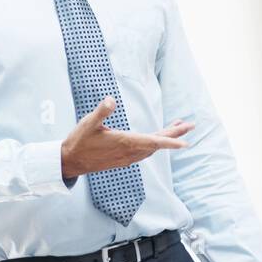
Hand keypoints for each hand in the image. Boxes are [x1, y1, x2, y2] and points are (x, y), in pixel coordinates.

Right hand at [60, 97, 194, 178]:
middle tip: (190, 125)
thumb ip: (101, 111)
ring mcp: (128, 157)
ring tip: (178, 126)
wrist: (71, 161)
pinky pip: (146, 152)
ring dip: (166, 138)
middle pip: (158, 143)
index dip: (170, 141)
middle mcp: (130, 152)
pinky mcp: (124, 159)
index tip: (185, 142)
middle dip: (175, 134)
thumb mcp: (88, 123)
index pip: (153, 141)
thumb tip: (110, 99)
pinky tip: (158, 139)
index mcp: (125, 142)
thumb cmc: (79, 141)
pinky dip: (156, 144)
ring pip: (153, 148)